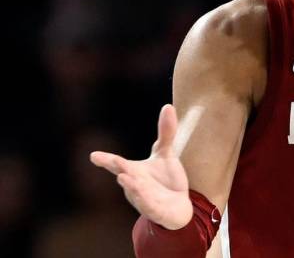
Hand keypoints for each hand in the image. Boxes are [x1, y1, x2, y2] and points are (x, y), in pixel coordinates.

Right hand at [90, 104, 191, 229]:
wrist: (177, 205)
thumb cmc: (166, 179)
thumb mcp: (166, 153)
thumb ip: (166, 132)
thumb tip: (168, 105)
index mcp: (133, 171)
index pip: (118, 164)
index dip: (106, 160)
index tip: (93, 155)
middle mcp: (135, 185)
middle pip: (125, 175)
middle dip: (119, 169)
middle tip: (114, 162)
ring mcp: (144, 198)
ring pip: (136, 192)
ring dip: (131, 186)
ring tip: (124, 178)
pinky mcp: (156, 210)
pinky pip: (150, 207)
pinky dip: (147, 202)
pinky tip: (146, 196)